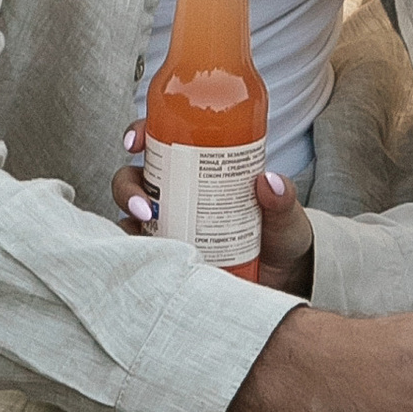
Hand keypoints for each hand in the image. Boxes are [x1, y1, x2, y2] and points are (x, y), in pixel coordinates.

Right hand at [115, 127, 314, 293]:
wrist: (284, 277)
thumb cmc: (279, 234)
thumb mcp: (285, 211)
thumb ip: (283, 197)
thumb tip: (269, 181)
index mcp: (199, 167)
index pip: (160, 141)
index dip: (139, 134)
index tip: (135, 142)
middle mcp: (176, 193)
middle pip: (133, 180)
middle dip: (127, 188)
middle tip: (146, 206)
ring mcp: (169, 226)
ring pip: (131, 217)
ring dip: (128, 222)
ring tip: (148, 234)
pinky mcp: (169, 258)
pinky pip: (141, 253)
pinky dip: (138, 254)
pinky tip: (150, 260)